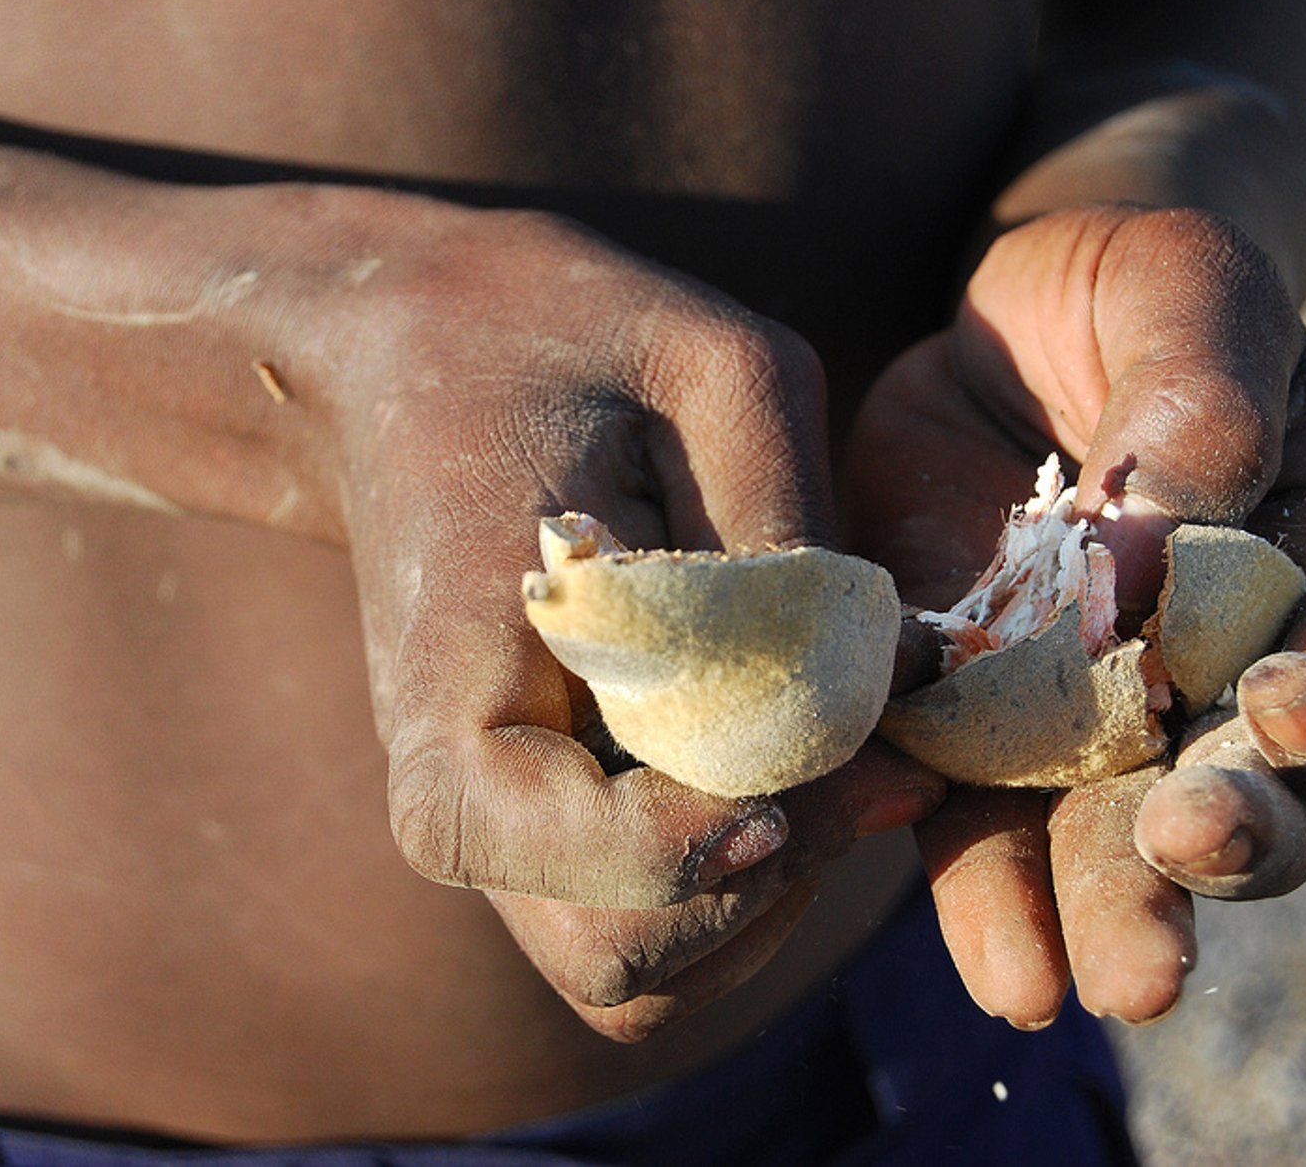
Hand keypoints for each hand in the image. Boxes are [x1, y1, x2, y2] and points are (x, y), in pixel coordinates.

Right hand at [283, 197, 942, 1039]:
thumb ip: (796, 531)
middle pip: (620, 960)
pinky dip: (739, 885)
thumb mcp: (709, 369)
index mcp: (454, 696)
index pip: (582, 870)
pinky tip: (789, 762)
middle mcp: (456, 795)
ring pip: (640, 972)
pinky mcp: (537, 821)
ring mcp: (494, 821)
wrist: (404, 351)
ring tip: (836, 753)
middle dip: (768, 881)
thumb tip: (901, 683)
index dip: (714, 850)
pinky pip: (649, 929)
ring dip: (765, 894)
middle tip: (870, 763)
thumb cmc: (550, 334)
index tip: (806, 776)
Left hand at [842, 205, 1305, 1026]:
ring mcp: (1095, 718)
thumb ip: (1201, 393)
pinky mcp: (975, 726)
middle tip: (1185, 856)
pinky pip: (980, 824)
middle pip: (1255, 799)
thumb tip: (1165, 530)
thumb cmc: (1137, 288)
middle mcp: (1222, 676)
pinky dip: (982, 892)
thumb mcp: (1185, 291)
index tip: (1292, 716)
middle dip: (1225, 843)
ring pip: (1114, 842)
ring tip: (1078, 979)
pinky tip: (997, 960)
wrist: (1006, 321)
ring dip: (1104, 910)